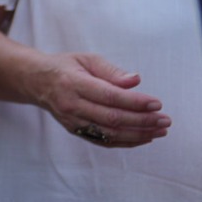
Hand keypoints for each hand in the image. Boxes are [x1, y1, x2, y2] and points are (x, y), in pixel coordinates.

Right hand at [25, 52, 169, 148]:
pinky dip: (126, 142)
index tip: (157, 103)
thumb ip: (111, 71)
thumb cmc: (65, 67)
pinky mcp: (76, 131)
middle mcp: (71, 105)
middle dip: (142, 121)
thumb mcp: (86, 59)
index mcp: (73, 83)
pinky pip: (104, 141)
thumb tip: (135, 81)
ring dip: (138, 134)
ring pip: (110, 133)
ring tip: (160, 131)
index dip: (135, 102)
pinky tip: (144, 137)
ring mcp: (72, 121)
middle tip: (165, 120)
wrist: (37, 82)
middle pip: (112, 118)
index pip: (109, 96)